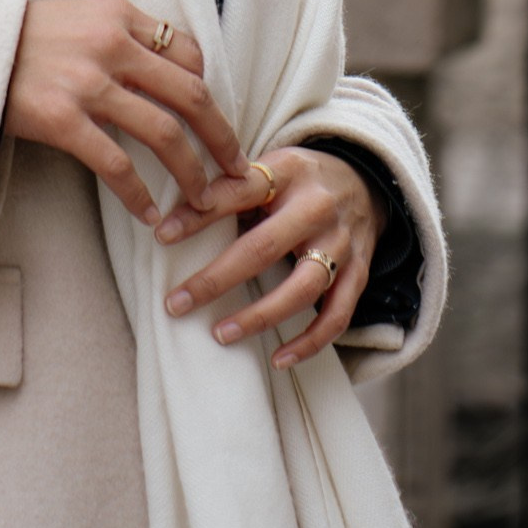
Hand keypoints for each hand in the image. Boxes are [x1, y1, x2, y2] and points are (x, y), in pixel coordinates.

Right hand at [5, 0, 250, 226]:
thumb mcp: (82, 17)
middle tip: (237, 167)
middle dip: (221, 136)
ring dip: (191, 171)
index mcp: (119, 15)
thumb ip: (122, 36)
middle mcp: (111, 45)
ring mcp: (87, 83)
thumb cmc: (25, 38)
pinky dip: (139, 193)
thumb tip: (165, 72)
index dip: (209, 89)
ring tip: (203, 199)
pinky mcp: (62, 119)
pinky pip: (116, 164)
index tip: (213, 118)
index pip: (188, 51)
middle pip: (189, 94)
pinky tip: (148, 212)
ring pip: (163, 132)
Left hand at [158, 144, 378, 369]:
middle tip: (176, 303)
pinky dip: (309, 342)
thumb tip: (174, 218)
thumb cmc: (300, 179)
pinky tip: (278, 359)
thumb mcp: (270, 167)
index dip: (199, 214)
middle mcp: (317, 208)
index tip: (162, 235)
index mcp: (289, 173)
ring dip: (259, 317)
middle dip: (216, 279)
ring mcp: (341, 244)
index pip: (238, 191)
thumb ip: (233, 189)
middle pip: (264, 248)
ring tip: (220, 334)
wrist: (366, 182)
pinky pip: (336, 316)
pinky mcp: (358, 273)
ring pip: (301, 288)